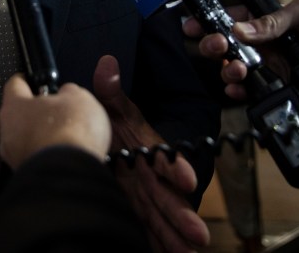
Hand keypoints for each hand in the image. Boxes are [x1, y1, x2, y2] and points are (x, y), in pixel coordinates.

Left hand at [0, 74, 109, 166]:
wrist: (69, 175)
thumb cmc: (68, 133)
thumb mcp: (78, 98)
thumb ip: (68, 92)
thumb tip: (67, 95)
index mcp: (15, 105)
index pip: (14, 84)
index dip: (26, 80)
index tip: (31, 79)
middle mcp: (7, 132)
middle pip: (20, 115)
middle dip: (37, 113)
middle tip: (57, 111)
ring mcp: (15, 157)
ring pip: (26, 140)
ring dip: (42, 138)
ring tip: (65, 138)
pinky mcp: (26, 175)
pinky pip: (36, 159)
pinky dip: (47, 157)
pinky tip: (64, 156)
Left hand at [92, 55, 208, 252]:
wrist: (101, 142)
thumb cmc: (113, 126)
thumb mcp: (113, 107)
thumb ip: (109, 88)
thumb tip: (106, 63)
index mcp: (147, 149)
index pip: (165, 158)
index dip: (176, 168)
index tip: (188, 181)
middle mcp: (147, 175)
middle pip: (168, 196)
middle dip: (183, 215)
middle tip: (197, 234)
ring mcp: (140, 195)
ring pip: (159, 218)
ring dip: (173, 236)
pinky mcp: (131, 209)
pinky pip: (142, 228)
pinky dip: (153, 243)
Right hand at [182, 0, 298, 98]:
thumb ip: (272, 21)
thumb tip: (239, 28)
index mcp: (266, 20)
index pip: (229, 17)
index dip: (208, 21)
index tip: (191, 25)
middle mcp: (264, 43)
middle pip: (225, 45)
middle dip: (213, 46)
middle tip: (217, 46)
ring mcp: (270, 66)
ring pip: (234, 69)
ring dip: (227, 69)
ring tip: (236, 68)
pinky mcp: (280, 87)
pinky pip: (252, 92)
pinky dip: (239, 92)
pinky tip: (237, 89)